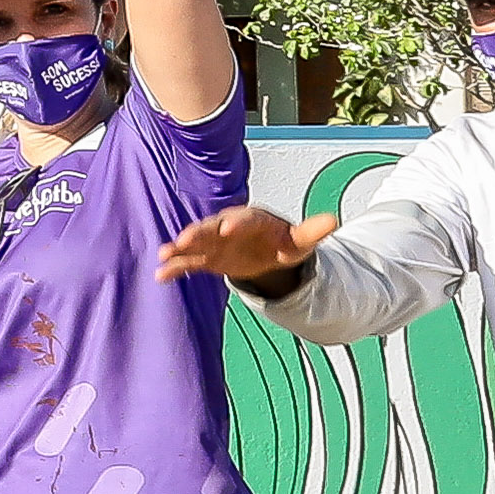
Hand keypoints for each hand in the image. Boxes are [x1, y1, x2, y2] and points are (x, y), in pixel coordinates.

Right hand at [156, 202, 338, 286]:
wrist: (266, 251)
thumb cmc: (282, 242)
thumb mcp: (298, 241)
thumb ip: (312, 232)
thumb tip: (334, 220)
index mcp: (251, 220)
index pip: (244, 219)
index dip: (237, 222)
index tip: (229, 226)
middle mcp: (227, 227)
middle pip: (212, 227)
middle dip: (199, 232)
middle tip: (185, 238)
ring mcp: (214, 242)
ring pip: (195, 243)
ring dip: (179, 247)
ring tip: (164, 253)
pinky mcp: (206, 258)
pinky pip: (188, 262)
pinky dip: (175, 267)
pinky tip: (160, 275)